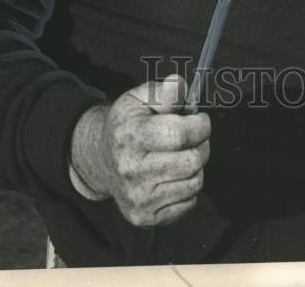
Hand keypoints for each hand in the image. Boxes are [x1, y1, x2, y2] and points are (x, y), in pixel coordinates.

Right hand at [70, 74, 209, 227]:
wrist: (102, 160)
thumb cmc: (127, 125)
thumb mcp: (140, 98)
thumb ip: (165, 91)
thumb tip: (181, 86)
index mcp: (130, 136)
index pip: (179, 134)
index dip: (200, 125)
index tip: (200, 119)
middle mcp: (131, 170)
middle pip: (192, 161)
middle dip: (202, 145)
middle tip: (195, 138)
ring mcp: (138, 198)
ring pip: (195, 183)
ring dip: (196, 166)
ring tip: (183, 155)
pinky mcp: (145, 218)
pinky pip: (189, 204)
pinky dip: (188, 187)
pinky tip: (174, 175)